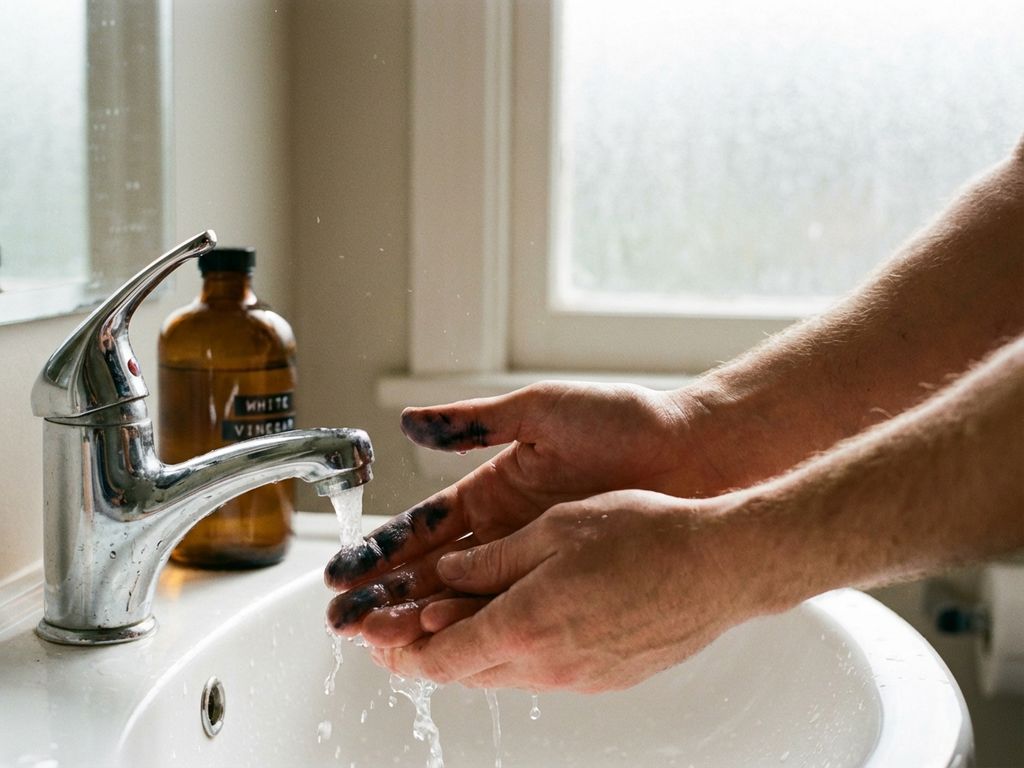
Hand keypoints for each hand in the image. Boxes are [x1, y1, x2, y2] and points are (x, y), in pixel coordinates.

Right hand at [324, 381, 722, 641]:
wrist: (690, 454)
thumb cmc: (621, 423)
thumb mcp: (539, 412)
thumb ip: (474, 422)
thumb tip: (411, 421)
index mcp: (491, 490)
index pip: (421, 528)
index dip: (380, 551)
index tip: (341, 573)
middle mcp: (504, 532)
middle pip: (432, 572)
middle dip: (386, 596)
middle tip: (344, 622)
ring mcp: (533, 560)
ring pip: (463, 598)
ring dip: (418, 619)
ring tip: (376, 641)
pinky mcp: (563, 581)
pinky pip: (509, 609)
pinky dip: (473, 626)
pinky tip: (440, 646)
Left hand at [370, 490, 758, 691]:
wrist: (720, 565)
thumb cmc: (646, 534)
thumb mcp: (556, 530)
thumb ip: (495, 558)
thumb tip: (451, 573)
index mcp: (526, 623)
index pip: (443, 655)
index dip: (403, 651)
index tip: (378, 641)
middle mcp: (548, 664)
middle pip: (468, 672)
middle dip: (426, 654)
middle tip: (400, 634)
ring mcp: (581, 677)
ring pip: (504, 673)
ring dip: (471, 653)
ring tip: (451, 627)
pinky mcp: (607, 678)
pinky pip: (543, 671)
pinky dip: (515, 653)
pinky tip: (518, 626)